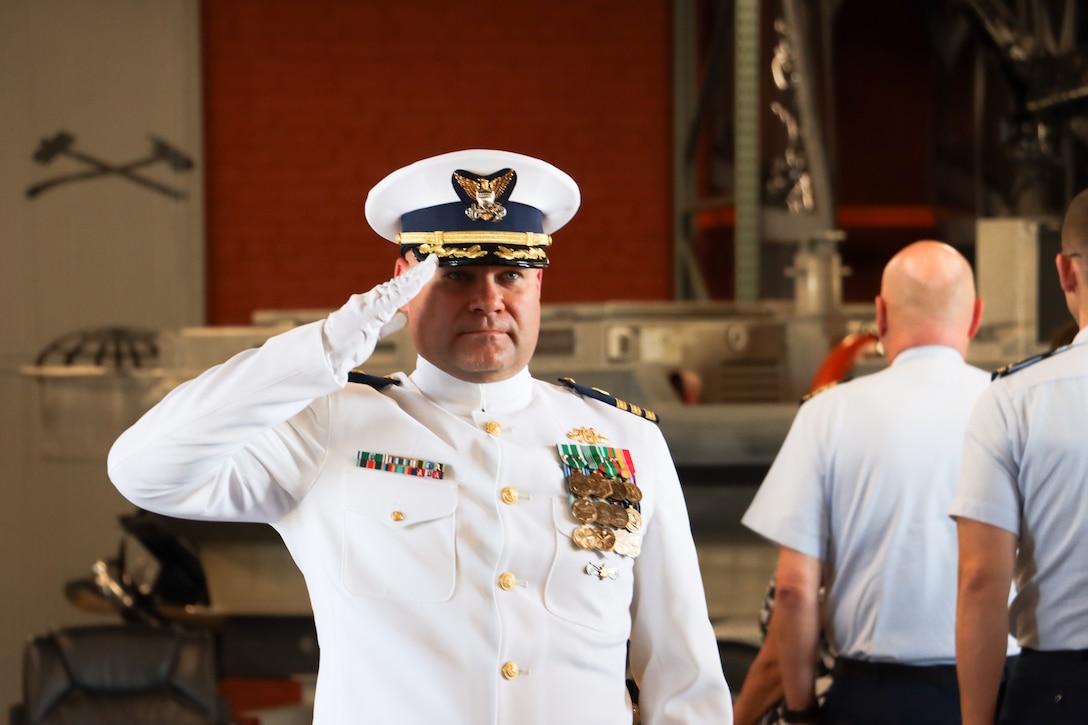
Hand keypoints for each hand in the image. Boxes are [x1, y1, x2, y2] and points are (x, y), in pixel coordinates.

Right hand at [323, 254, 437, 376]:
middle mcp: (371, 299)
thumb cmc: (347, 343)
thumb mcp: (373, 332)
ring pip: (397, 286)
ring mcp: (369, 303)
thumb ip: (388, 323)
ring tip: (430, 265)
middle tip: (434, 260)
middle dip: (418, 271)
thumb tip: (402, 317)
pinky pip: (392, 299)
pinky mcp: (368, 312)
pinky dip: (406, 289)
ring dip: (415, 276)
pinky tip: (417, 282)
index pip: (398, 289)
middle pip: (399, 283)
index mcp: (373, 304)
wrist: (326, 352)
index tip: (429, 270)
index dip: (414, 279)